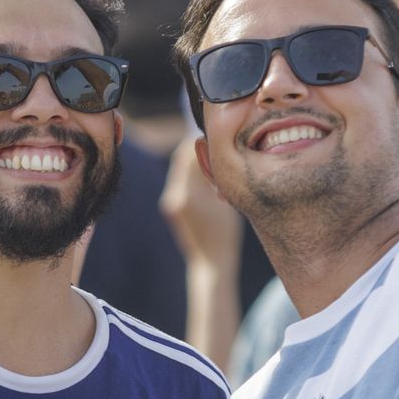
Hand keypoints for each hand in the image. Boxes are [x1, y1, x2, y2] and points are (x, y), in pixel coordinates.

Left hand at [160, 138, 241, 270]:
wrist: (210, 264)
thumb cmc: (225, 236)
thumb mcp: (227, 202)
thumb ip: (218, 177)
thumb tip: (217, 151)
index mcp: (186, 195)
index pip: (186, 154)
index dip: (201, 141)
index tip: (216, 135)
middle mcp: (173, 196)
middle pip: (180, 159)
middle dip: (197, 147)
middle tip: (216, 140)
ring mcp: (170, 202)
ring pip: (180, 169)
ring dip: (195, 159)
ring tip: (215, 156)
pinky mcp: (172, 207)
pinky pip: (181, 181)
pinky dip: (193, 173)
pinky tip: (209, 174)